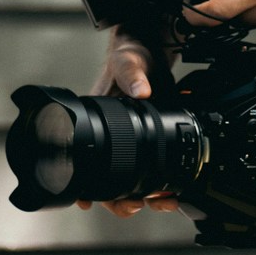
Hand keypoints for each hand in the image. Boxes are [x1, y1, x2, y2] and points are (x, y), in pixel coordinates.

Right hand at [85, 33, 177, 214]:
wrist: (154, 48)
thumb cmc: (132, 53)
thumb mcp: (129, 59)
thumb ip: (132, 72)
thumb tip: (140, 90)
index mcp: (98, 122)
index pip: (85, 160)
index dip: (84, 185)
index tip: (88, 202)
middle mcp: (114, 136)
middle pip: (108, 180)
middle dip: (118, 200)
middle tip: (134, 205)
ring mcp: (134, 140)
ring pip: (134, 179)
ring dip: (145, 195)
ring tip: (162, 201)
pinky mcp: (154, 138)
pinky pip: (155, 166)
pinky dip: (162, 182)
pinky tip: (171, 191)